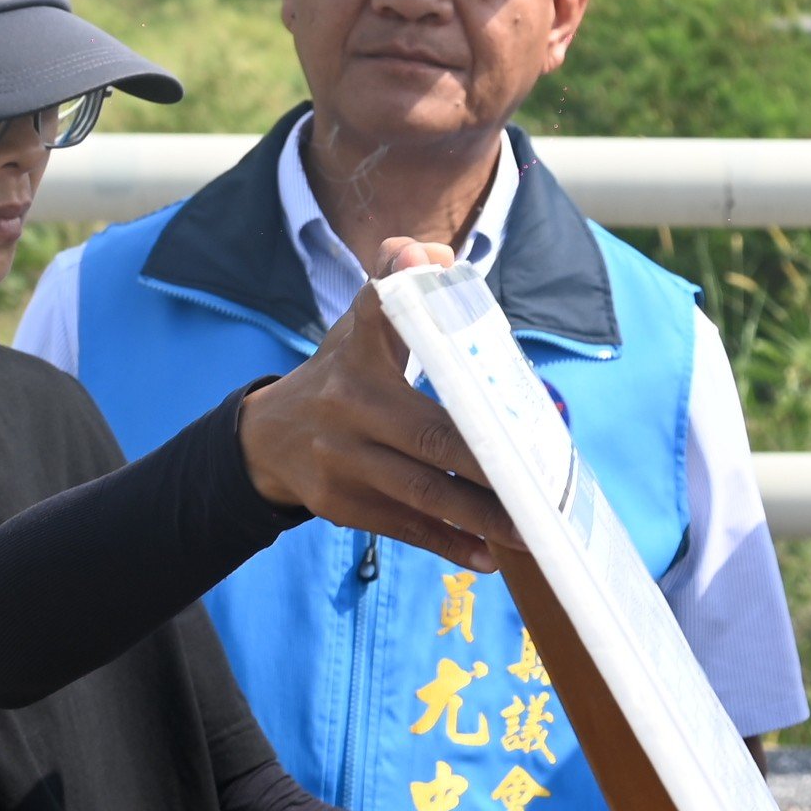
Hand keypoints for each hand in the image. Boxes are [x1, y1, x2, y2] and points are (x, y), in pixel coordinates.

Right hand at [236, 242, 518, 565]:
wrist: (266, 441)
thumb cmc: (340, 377)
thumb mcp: (358, 328)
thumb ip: (400, 286)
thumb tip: (433, 253)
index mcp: (359, 354)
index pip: (381, 315)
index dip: (409, 305)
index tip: (439, 280)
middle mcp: (347, 405)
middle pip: (431, 436)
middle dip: (490, 463)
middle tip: (543, 480)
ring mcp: (341, 460)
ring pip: (422, 492)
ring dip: (480, 515)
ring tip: (529, 530)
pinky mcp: (339, 504)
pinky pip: (404, 527)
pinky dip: (448, 544)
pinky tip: (487, 557)